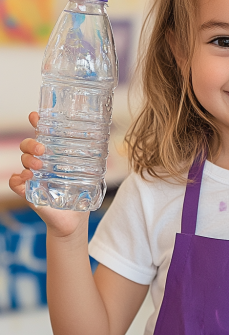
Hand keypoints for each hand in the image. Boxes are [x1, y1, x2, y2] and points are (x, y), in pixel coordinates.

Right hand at [9, 111, 88, 237]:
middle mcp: (42, 163)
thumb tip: (107, 140)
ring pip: (22, 161)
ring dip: (27, 160)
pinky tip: (25, 178)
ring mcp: (34, 177)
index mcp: (55, 155)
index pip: (43, 135)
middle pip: (28, 146)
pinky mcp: (29, 192)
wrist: (75, 219)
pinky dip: (17, 179)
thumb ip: (95, 158)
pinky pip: (15, 183)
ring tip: (38, 165)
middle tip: (43, 150)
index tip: (35, 115)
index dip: (37, 123)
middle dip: (31, 144)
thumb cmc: (81, 193)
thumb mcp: (90, 173)